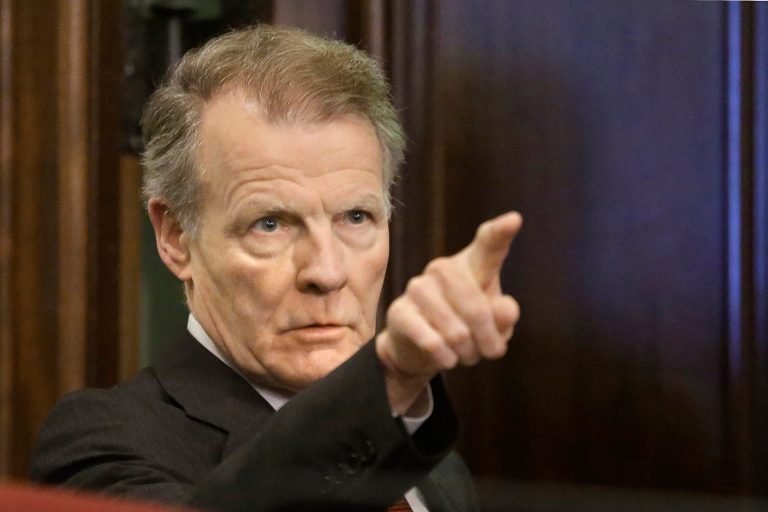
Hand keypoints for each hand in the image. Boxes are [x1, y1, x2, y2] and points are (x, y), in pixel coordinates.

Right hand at [376, 212, 521, 413]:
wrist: (419, 349)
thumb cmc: (466, 328)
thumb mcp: (494, 327)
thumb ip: (504, 317)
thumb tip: (506, 310)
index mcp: (473, 265)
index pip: (489, 245)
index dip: (501, 233)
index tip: (515, 220)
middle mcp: (443, 269)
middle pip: (476, 305)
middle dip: (487, 339)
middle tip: (490, 352)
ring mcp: (418, 288)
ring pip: (456, 330)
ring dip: (466, 352)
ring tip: (465, 355)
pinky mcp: (399, 311)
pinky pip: (431, 340)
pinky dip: (445, 357)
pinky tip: (447, 359)